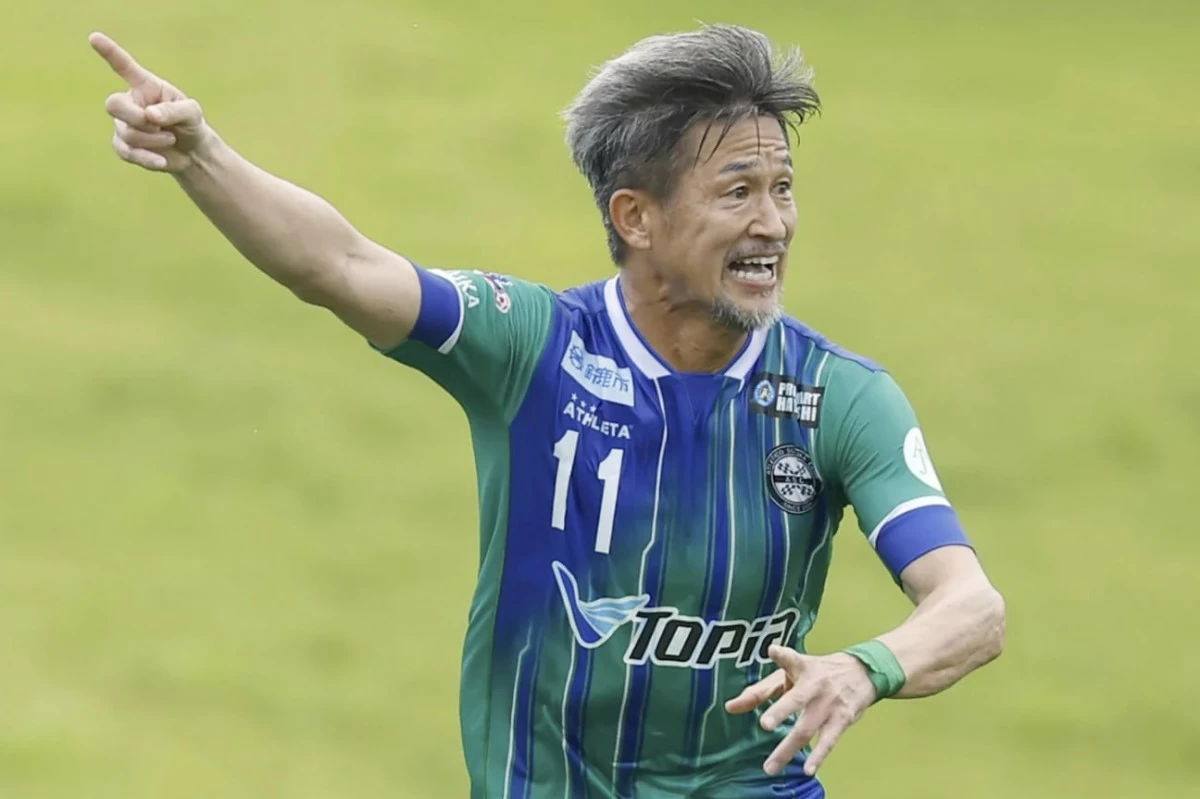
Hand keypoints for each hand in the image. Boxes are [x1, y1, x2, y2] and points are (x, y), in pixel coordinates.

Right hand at [89, 32, 212, 171]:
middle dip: (136, 118)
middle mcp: (130, 102)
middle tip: (158, 125)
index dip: (109, 53)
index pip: (124, 66)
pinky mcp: (124, 146)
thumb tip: (150, 116)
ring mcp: (123, 124)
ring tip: (170, 138)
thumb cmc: (191, 124)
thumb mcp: (191, 113)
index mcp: (145, 86)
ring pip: (126, 132)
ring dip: (152, 139)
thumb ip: (173, 110)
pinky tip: (163, 161)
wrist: (192, 153)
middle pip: (113, 104)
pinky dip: (146, 157)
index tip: (94, 37)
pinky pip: (126, 152)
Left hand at [725, 645, 875, 776]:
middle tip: (764, 724)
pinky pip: (828, 740)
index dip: (782, 655)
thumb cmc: (816, 674)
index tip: (773, 651)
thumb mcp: (789, 674)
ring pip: (807, 727)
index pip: (790, 659)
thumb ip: (760, 691)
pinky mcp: (841, 719)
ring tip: (771, 766)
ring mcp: (829, 704)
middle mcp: (815, 684)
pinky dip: (818, 756)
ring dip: (788, 748)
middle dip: (781, 711)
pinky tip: (808, 769)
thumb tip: (730, 707)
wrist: (861, 672)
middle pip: (797, 699)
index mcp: (801, 667)